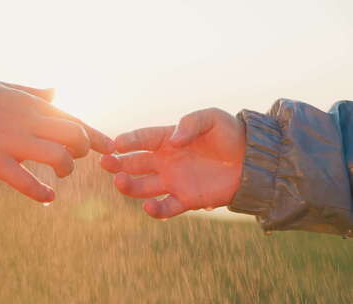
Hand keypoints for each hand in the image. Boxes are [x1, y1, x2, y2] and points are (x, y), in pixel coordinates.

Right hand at [0, 68, 113, 201]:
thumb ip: (34, 93)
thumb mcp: (6, 88)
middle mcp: (28, 121)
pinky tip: (47, 197)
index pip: (75, 120)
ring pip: (58, 158)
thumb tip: (57, 92)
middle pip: (74, 138)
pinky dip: (41, 193)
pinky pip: (25, 181)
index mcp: (32, 104)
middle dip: (81, 152)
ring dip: (65, 171)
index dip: (97, 137)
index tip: (111, 148)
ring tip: (58, 176)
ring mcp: (11, 141)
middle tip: (71, 160)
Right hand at [101, 108, 244, 218]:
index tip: (115, 144)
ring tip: (119, 182)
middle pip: (136, 163)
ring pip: (144, 186)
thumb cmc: (230, 134)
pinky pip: (166, 207)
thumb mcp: (212, 118)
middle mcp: (166, 161)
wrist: (253, 160)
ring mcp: (173, 181)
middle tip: (105, 163)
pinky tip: (149, 207)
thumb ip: (190, 123)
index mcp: (169, 139)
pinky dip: (156, 210)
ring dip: (129, 186)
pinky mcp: (186, 199)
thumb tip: (174, 140)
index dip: (129, 140)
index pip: (143, 138)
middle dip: (119, 163)